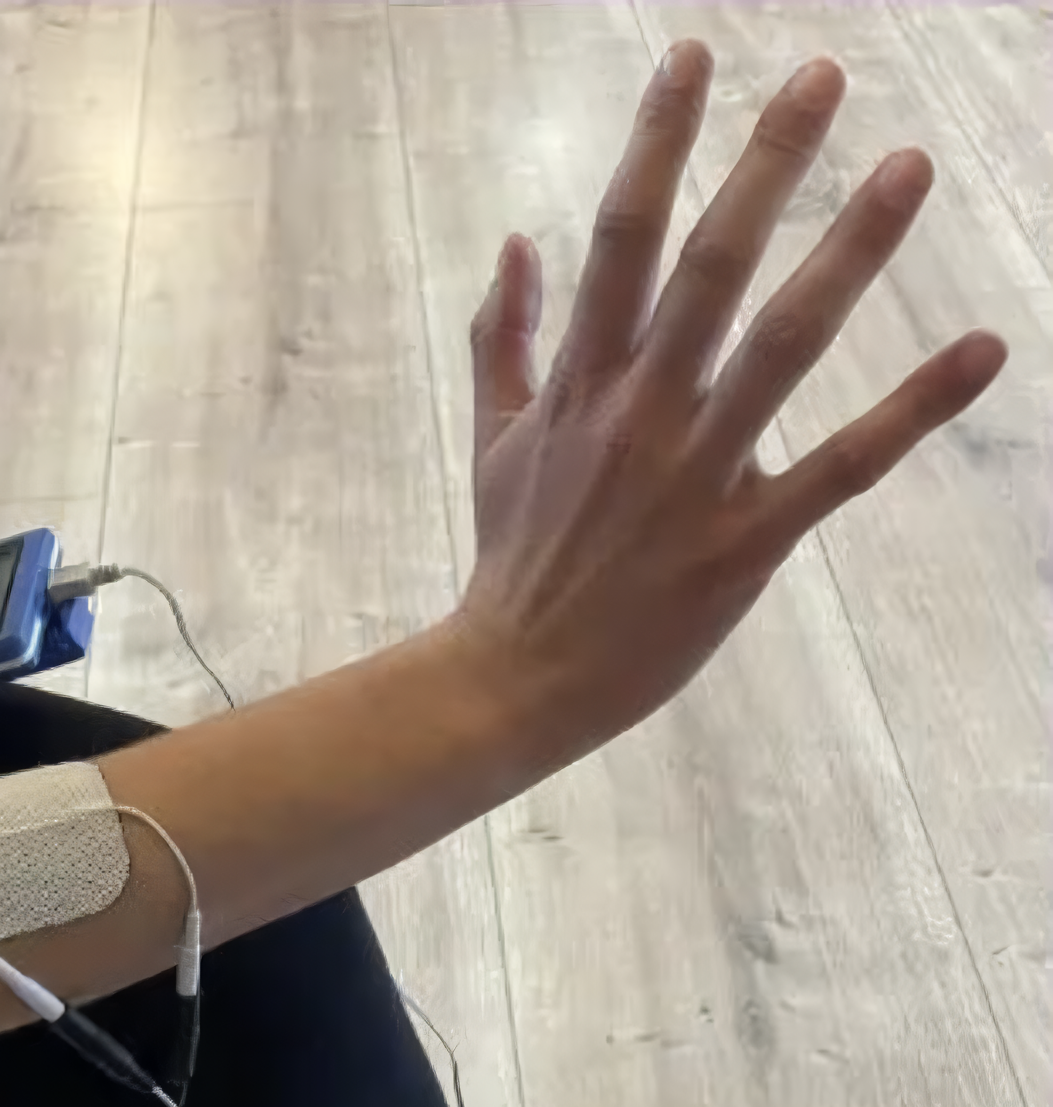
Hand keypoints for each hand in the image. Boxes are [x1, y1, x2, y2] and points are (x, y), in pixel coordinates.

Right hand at [457, 43, 1004, 753]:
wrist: (516, 675)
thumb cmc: (514, 554)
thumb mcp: (494, 437)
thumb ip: (502, 337)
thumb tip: (514, 241)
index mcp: (581, 384)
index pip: (619, 239)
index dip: (657, 142)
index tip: (694, 60)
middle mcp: (639, 414)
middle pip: (708, 268)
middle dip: (764, 165)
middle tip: (822, 76)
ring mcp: (695, 477)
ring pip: (779, 348)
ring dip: (847, 254)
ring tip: (907, 168)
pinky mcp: (745, 544)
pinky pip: (841, 468)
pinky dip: (912, 409)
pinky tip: (981, 348)